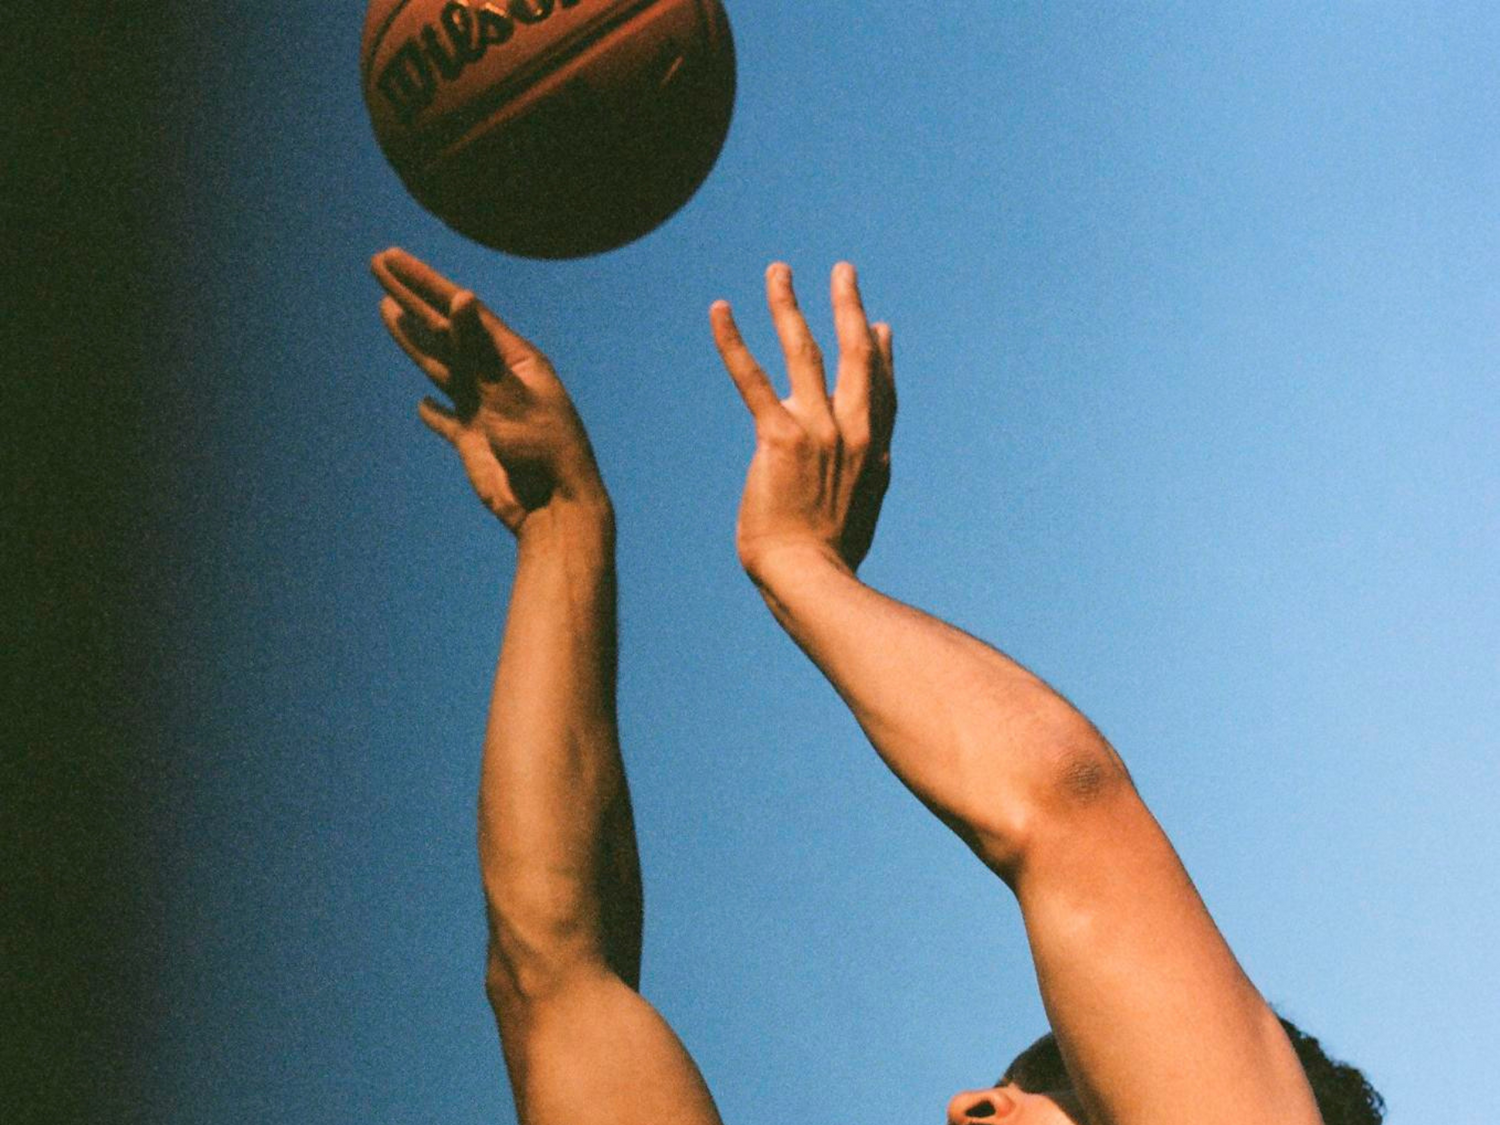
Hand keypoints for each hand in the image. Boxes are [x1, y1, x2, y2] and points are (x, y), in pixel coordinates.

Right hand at [372, 247, 607, 536]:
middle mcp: (497, 378)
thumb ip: (478, 349)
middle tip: (377, 264)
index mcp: (512, 358)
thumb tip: (461, 298)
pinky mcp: (476, 443)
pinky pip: (448, 421)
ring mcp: (484, 409)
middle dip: (411, 297)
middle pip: (445, 328)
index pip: (459, 309)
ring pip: (441, 365)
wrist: (555, 510)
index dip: (422, 282)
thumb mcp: (507, 393)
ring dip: (413, 338)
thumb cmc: (543, 449)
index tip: (389, 258)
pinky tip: (422, 404)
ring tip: (387, 309)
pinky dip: (433, 412)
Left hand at [711, 261, 895, 581]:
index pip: (882, 391)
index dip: (882, 355)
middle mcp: (853, 432)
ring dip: (789, 305)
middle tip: (843, 271)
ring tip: (778, 271)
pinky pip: (752, 378)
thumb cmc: (829, 560)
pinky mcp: (779, 439)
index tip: (880, 325)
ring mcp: (819, 431)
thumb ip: (861, 478)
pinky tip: (720, 309)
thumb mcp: (859, 512)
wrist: (811, 579)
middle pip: (855, 353)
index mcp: (875, 452)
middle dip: (847, 306)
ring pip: (803, 352)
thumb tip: (866, 465)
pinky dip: (733, 342)